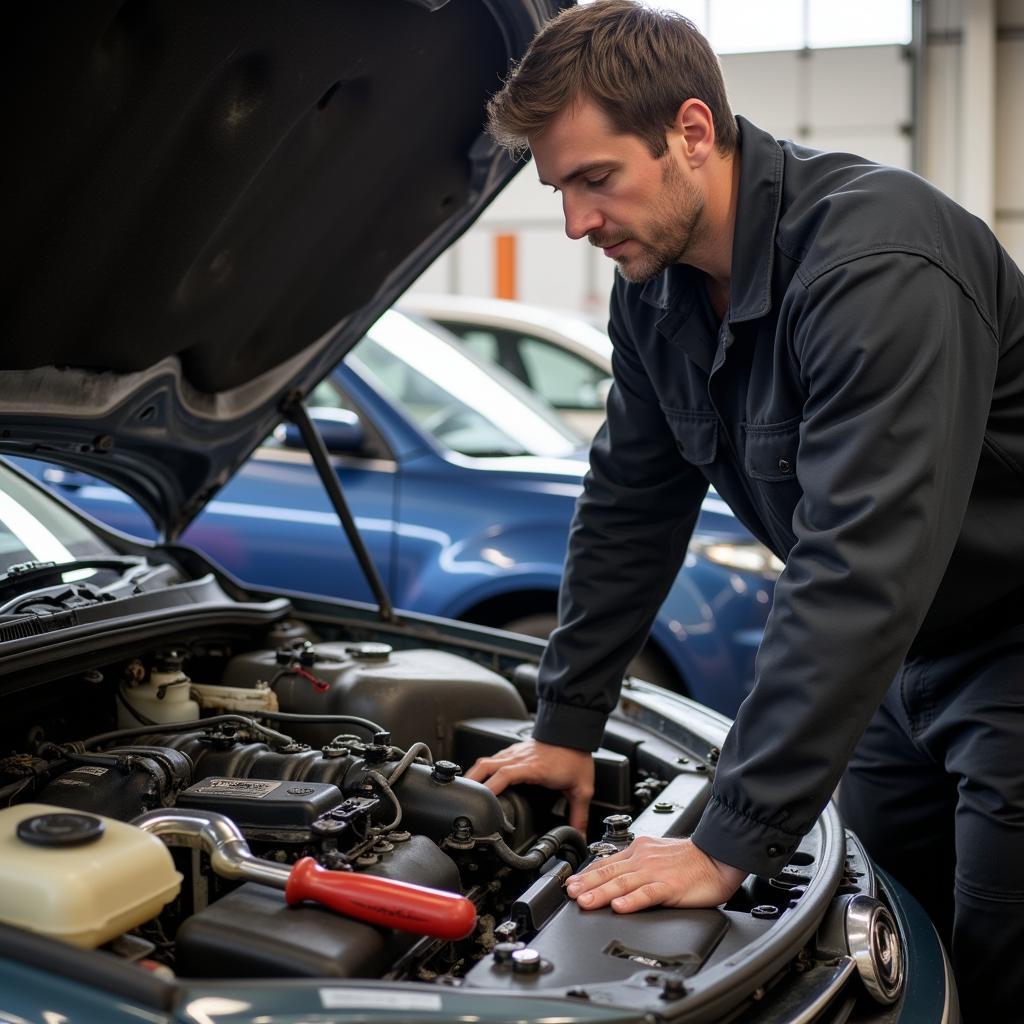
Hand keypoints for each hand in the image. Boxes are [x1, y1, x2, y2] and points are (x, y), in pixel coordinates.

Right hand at [464, 739, 593, 832]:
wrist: (574, 732)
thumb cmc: (576, 757)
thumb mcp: (582, 789)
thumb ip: (579, 815)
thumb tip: (580, 837)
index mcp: (533, 769)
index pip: (504, 775)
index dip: (489, 789)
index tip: (479, 804)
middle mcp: (519, 759)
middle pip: (485, 766)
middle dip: (471, 782)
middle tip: (461, 799)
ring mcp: (515, 753)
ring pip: (486, 761)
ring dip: (474, 775)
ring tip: (465, 792)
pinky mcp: (514, 750)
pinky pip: (493, 759)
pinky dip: (483, 770)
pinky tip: (481, 780)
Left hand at [566, 836, 746, 912]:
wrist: (720, 856)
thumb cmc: (692, 859)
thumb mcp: (658, 855)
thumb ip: (638, 865)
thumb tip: (618, 880)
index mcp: (640, 850)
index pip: (607, 863)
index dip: (588, 874)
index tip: (571, 884)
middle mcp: (644, 859)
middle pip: (609, 873)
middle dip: (587, 885)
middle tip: (569, 894)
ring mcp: (656, 872)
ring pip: (623, 883)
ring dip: (601, 893)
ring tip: (584, 902)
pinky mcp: (671, 886)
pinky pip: (648, 893)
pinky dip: (632, 900)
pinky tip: (619, 906)